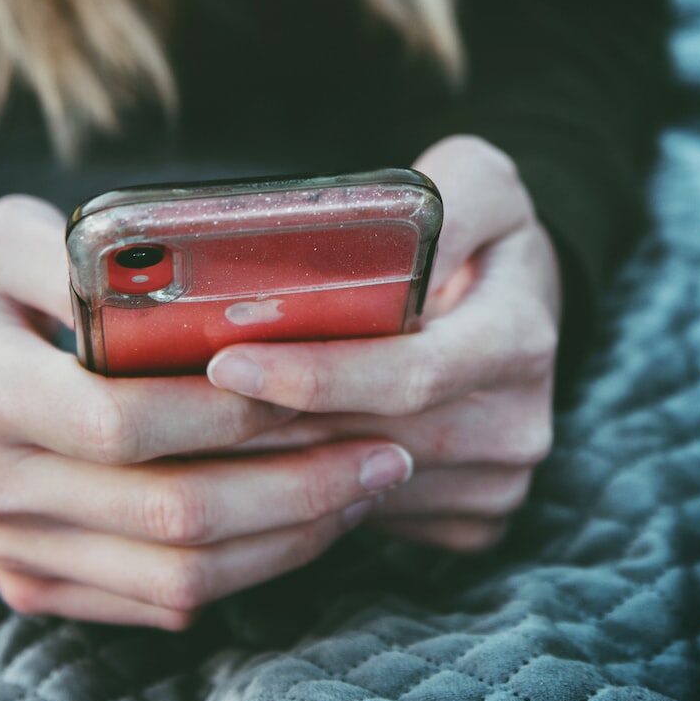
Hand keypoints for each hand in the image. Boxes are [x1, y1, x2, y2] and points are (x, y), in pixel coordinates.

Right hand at [0, 194, 415, 628]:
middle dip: (295, 486)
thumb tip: (182, 275)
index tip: (323, 388)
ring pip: (177, 577)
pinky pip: (160, 602)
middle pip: (170, 514)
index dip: (233, 413)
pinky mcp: (37, 583)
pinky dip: (248, 570)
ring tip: (364, 487)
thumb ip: (78, 248)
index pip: (125, 421)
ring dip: (288, 538)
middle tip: (384, 451)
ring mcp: (13, 549)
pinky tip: (302, 520)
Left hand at [207, 136, 560, 551]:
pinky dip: (311, 495)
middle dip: (270, 427)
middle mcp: (519, 423)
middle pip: (372, 440)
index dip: (317, 376)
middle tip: (179, 405)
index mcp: (519, 336)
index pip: (411, 373)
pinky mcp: (471, 518)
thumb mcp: (477, 182)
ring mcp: (497, 481)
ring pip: (361, 487)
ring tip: (195, 428)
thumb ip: (438, 200)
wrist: (520, 303)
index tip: (229, 361)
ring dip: (275, 464)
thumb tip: (380, 240)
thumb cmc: (481, 236)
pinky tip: (255, 457)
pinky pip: (373, 517)